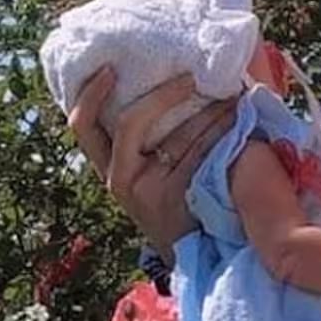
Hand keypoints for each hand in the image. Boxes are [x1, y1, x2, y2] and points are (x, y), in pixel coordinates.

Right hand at [68, 67, 235, 257]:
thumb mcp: (142, 176)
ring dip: (208, 110)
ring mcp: (149, 190)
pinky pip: (200, 155)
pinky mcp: (178, 198)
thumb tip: (159, 84)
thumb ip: (140, 142)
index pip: (82, 126)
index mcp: (107, 167)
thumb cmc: (170, 203)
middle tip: (190, 77)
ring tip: (230, 94)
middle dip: (161, 94)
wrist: (189, 252)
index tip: (109, 68)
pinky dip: (221, 134)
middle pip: (129, 123)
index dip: (90, 95)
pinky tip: (238, 121)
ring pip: (177, 136)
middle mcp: (120, 178)